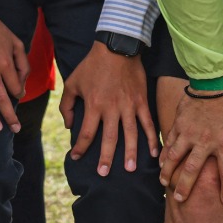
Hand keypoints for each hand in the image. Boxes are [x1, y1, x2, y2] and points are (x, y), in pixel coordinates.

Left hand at [60, 41, 158, 175]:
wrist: (116, 49)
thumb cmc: (91, 66)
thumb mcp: (72, 83)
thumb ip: (66, 105)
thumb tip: (68, 126)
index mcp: (94, 105)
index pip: (86, 133)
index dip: (80, 147)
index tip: (76, 157)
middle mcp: (112, 109)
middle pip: (109, 139)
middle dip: (106, 158)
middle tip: (103, 173)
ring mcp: (129, 107)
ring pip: (131, 135)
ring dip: (131, 153)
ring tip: (130, 169)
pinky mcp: (142, 103)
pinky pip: (148, 124)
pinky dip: (152, 139)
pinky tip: (155, 153)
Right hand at [160, 87, 222, 202]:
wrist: (214, 84)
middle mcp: (205, 142)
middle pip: (194, 169)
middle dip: (186, 186)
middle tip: (179, 198)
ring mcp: (189, 133)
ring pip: (175, 156)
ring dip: (168, 171)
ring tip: (163, 182)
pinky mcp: (179, 124)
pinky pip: (170, 140)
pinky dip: (164, 152)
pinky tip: (160, 161)